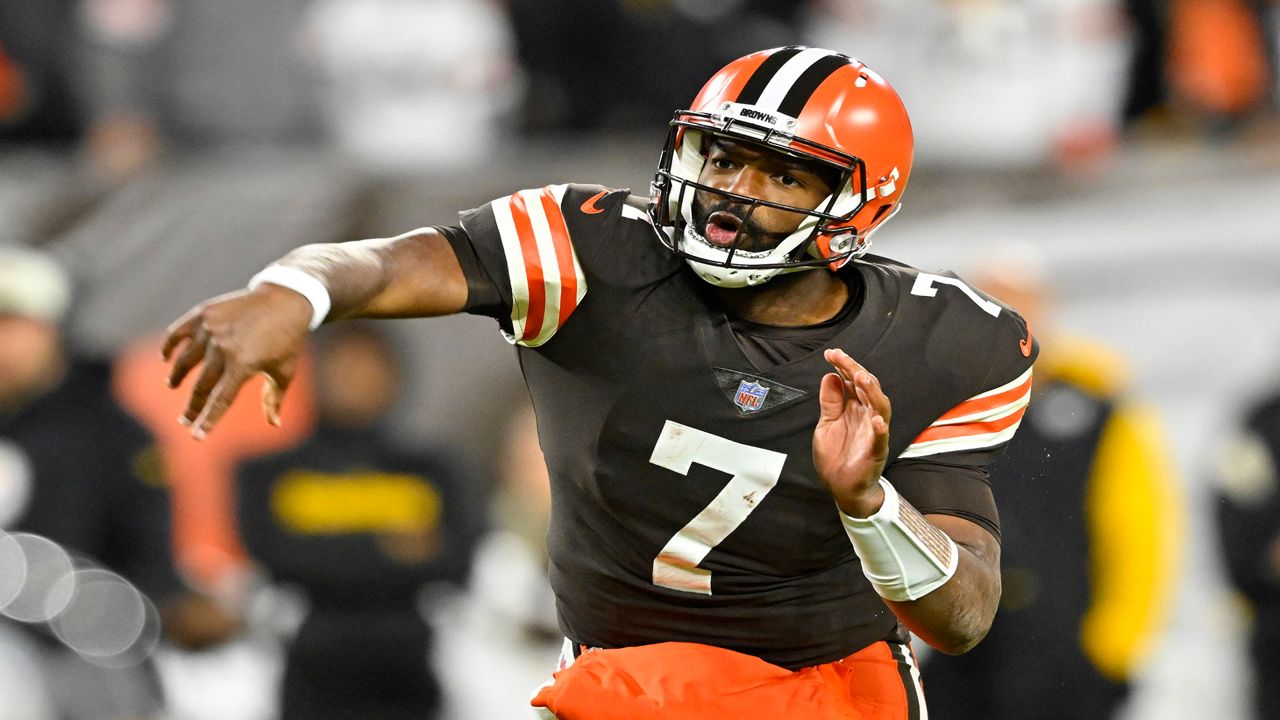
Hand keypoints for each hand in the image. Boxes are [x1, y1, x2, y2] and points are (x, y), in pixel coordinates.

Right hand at [161, 284, 312, 437]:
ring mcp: (211, 329)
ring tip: (173, 385)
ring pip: (185, 360)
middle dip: (191, 407)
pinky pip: (178, 332)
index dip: (208, 420)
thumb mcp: (285, 371)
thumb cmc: (288, 341)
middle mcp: (224, 347)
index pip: (220, 400)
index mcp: (244, 364)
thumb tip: (274, 424)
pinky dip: (169, 346)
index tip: (197, 435)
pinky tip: (166, 358)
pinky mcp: (204, 313)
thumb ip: (274, 399)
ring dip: (177, 376)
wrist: (285, 300)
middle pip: (201, 386)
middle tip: (184, 420)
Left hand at [813, 348, 891, 516]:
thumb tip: (830, 376)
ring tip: (860, 377)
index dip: (843, 366)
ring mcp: (874, 432)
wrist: (843, 488)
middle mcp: (867, 415)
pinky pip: (881, 438)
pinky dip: (880, 428)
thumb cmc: (837, 456)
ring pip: (879, 406)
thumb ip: (830, 403)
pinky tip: (876, 421)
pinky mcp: (876, 450)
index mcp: (854, 408)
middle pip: (866, 387)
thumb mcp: (826, 425)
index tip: (831, 353)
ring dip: (871, 391)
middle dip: (854, 370)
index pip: (852, 382)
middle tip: (840, 356)